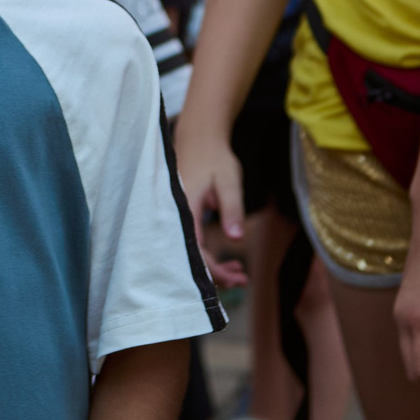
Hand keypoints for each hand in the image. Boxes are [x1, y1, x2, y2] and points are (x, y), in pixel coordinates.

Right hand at [173, 123, 247, 285]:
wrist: (198, 139)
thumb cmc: (214, 158)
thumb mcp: (229, 181)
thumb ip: (232, 209)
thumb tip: (236, 239)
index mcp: (185, 211)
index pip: (196, 251)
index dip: (214, 270)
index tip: (236, 278)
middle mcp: (176, 219)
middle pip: (191, 258)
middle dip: (217, 275)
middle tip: (243, 280)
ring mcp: (177, 220)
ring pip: (192, 253)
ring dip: (215, 267)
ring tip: (240, 274)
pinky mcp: (183, 220)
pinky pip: (193, 244)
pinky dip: (210, 255)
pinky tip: (229, 260)